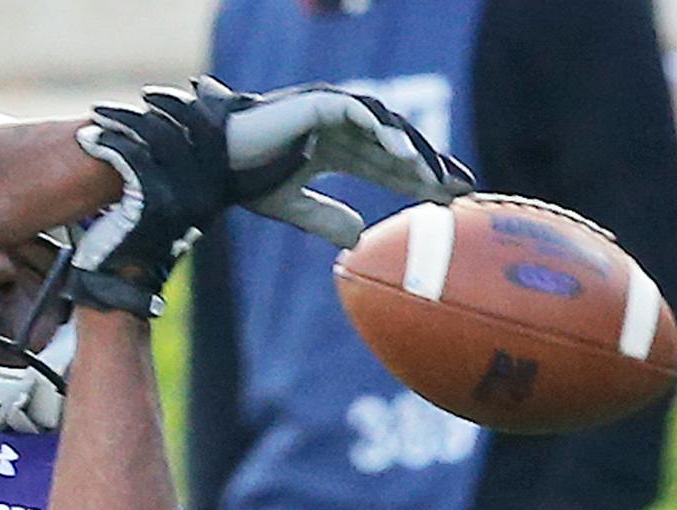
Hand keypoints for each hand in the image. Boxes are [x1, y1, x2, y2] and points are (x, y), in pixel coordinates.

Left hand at [67, 98, 231, 317]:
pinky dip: (107, 143)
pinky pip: (129, 158)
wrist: (118, 288)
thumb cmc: (137, 241)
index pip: (227, 139)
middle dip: (169, 106)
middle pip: (194, 128)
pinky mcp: (150, 206)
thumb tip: (179, 126)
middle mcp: (208, 195)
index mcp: (218, 192)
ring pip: (157, 138)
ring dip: (127, 119)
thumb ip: (183, 173)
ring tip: (102, 114)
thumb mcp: (171, 205)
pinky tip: (91, 138)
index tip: (201, 87)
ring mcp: (182, 200)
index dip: (217, 108)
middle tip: (144, 97)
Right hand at [158, 76, 475, 247]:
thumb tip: (357, 238)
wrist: (213, 162)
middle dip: (429, 167)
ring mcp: (332, 112)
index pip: (384, 164)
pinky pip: (365, 116)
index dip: (415, 181)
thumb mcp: (293, 206)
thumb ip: (324, 219)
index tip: (447, 201)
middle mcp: (337, 127)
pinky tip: (405, 157)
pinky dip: (386, 134)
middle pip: (395, 146)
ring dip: (414, 152)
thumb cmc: (244, 180)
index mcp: (332, 148)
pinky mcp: (322, 104)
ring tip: (436, 179)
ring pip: (388, 129)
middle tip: (462, 190)